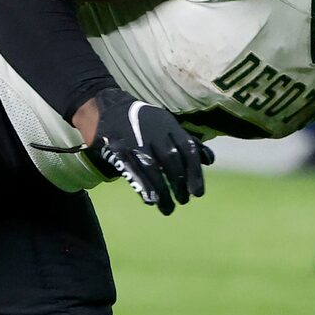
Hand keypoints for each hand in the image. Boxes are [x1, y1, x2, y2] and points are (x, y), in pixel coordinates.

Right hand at [72, 87, 213, 213]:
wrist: (105, 106)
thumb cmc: (140, 120)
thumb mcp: (166, 124)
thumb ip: (186, 141)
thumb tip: (209, 160)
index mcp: (168, 125)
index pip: (187, 149)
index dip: (194, 172)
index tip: (197, 193)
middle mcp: (154, 132)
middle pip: (171, 160)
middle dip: (179, 184)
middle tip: (183, 201)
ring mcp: (134, 140)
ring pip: (152, 167)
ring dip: (162, 190)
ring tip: (168, 208)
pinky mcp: (117, 149)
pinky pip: (132, 169)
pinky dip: (142, 185)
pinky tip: (150, 200)